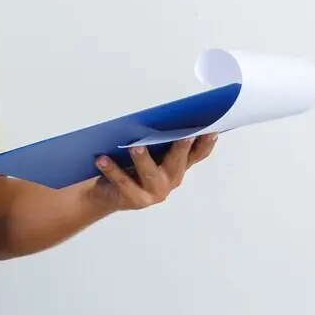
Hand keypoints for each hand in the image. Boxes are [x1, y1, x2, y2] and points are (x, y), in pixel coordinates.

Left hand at [89, 134, 217, 212]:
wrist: (105, 193)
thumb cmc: (129, 165)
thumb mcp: (147, 151)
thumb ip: (156, 139)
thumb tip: (158, 115)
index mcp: (177, 166)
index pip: (197, 155)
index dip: (206, 144)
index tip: (212, 129)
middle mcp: (170, 180)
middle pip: (178, 163)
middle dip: (181, 148)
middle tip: (184, 135)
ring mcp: (154, 192)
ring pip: (151, 174)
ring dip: (144, 160)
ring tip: (135, 147)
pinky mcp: (136, 200)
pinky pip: (123, 183)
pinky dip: (112, 169)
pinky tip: (102, 158)